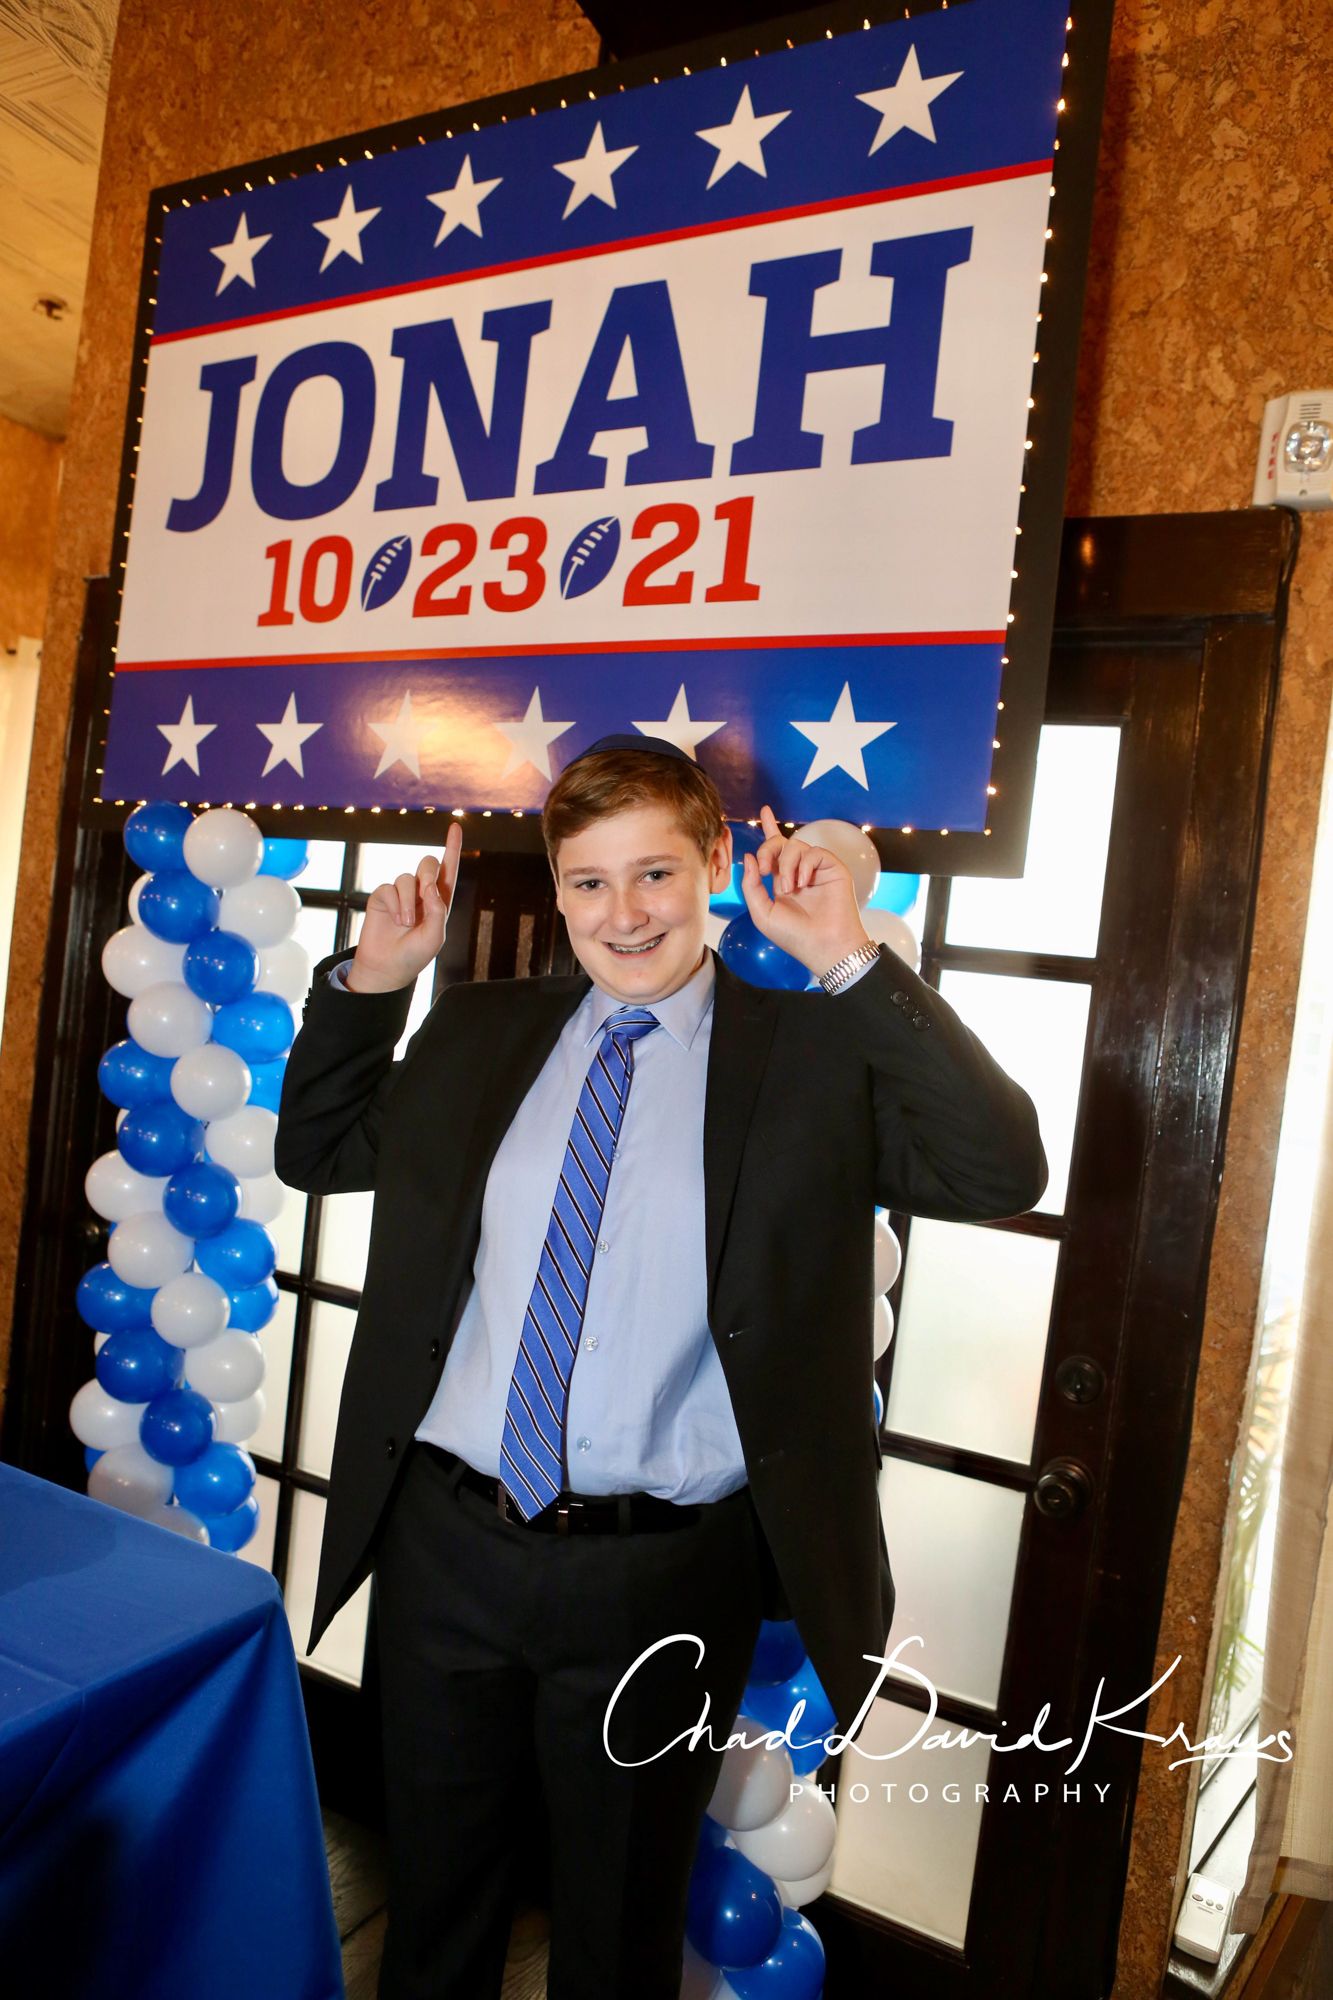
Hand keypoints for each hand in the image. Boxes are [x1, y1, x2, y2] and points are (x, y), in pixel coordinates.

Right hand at [346, 822, 462, 992]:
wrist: (387, 967)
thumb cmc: (415, 955)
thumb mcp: (435, 936)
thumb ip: (437, 910)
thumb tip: (430, 886)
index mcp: (439, 901)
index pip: (448, 869)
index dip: (452, 847)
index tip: (455, 826)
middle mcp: (421, 893)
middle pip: (428, 864)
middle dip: (428, 874)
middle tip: (426, 894)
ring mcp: (401, 894)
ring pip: (406, 878)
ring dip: (409, 901)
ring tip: (406, 923)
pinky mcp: (382, 897)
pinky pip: (389, 888)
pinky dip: (395, 903)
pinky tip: (395, 920)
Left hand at [738, 806, 871, 978]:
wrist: (823, 946)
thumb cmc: (794, 936)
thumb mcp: (762, 913)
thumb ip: (751, 885)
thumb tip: (750, 857)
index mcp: (782, 882)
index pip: (775, 851)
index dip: (769, 829)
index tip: (764, 811)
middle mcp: (799, 873)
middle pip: (782, 843)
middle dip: (768, 848)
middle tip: (765, 869)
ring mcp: (817, 870)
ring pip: (796, 846)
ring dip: (787, 864)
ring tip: (790, 888)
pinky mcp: (833, 868)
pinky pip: (815, 852)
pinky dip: (804, 865)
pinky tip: (804, 883)